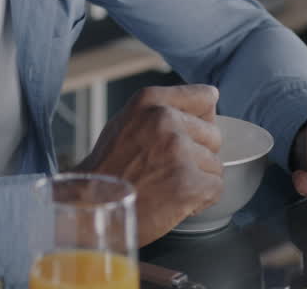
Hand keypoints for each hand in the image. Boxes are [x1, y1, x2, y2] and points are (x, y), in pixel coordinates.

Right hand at [75, 84, 222, 244]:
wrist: (90, 208)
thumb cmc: (107, 170)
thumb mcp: (126, 122)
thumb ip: (161, 111)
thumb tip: (209, 99)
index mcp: (149, 102)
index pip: (205, 97)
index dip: (202, 119)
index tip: (193, 132)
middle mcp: (165, 120)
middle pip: (213, 135)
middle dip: (198, 154)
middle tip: (168, 168)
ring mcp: (177, 151)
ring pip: (215, 164)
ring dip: (197, 178)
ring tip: (167, 186)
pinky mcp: (187, 183)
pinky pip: (215, 188)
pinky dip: (200, 200)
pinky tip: (175, 200)